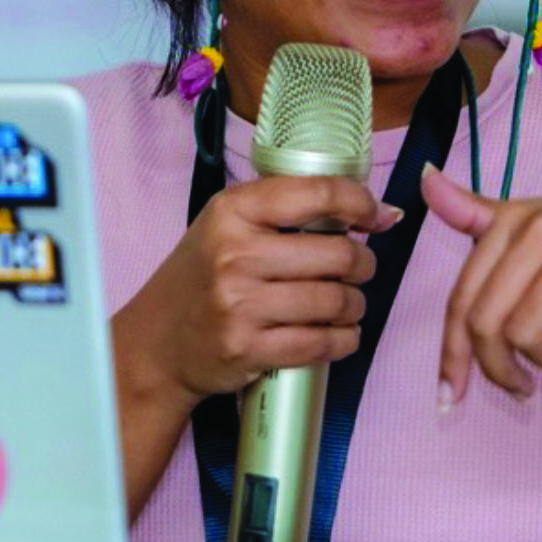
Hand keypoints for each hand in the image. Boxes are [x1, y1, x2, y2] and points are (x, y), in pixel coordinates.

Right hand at [115, 175, 399, 408]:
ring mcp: (239, 304)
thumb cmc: (203, 276)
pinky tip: (339, 334)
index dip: (360, 203)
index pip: (316, 193)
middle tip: (358, 269)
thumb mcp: (229, 225)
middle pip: (338, 254)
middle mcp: (234, 253)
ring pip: (336, 301)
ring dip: (355, 306)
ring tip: (346, 304)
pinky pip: (321, 343)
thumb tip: (383, 213)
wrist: (158, 342)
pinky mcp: (247, 348)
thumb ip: (290, 211)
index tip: (375, 216)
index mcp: (232, 211)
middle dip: (363, 264)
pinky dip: (344, 340)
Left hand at [422, 164, 541, 403]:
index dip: (452, 354)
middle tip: (522, 389)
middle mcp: (539, 226)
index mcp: (513, 217)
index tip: (450, 395)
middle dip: (498, 370)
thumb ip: (482, 214)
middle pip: (487, 324)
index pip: (461, 298)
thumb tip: (424, 180)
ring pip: (529, 337)